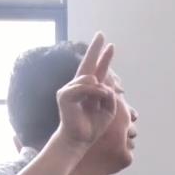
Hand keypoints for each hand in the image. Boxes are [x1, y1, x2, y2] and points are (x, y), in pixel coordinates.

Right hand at [54, 32, 115, 148]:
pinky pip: (86, 86)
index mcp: (88, 89)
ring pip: (91, 78)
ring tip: (103, 102)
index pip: (96, 69)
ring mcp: (69, 89)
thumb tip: (106, 81)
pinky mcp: (65, 95)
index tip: (109, 45)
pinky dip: (96, 92)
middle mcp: (77, 86)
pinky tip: (99, 98)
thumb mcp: (108, 109)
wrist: (80, 140)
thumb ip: (109, 94)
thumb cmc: (92, 127)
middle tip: (101, 34)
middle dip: (95, 49)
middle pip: (88, 63)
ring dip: (102, 90)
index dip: (103, 57)